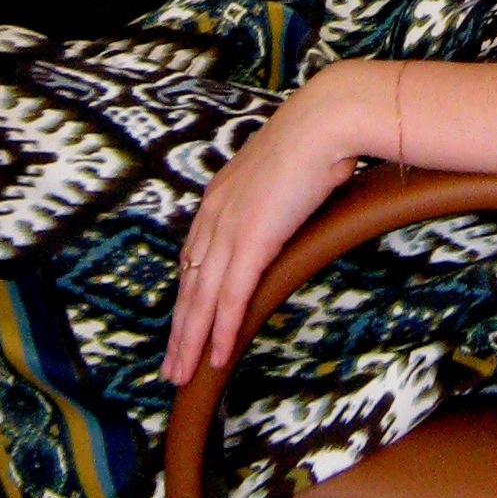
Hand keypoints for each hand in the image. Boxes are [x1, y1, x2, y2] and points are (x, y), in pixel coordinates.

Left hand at [162, 61, 392, 387]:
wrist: (325, 121)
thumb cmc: (316, 140)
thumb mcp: (284, 172)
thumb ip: (276, 197)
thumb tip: (286, 211)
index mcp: (220, 196)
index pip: (194, 257)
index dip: (187, 295)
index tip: (182, 323)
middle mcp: (215, 214)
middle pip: (190, 284)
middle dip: (179, 330)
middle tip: (171, 368)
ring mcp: (230, 228)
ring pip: (202, 299)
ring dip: (191, 342)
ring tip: (183, 377)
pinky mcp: (252, 241)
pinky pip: (231, 297)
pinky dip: (222, 331)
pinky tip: (216, 358)